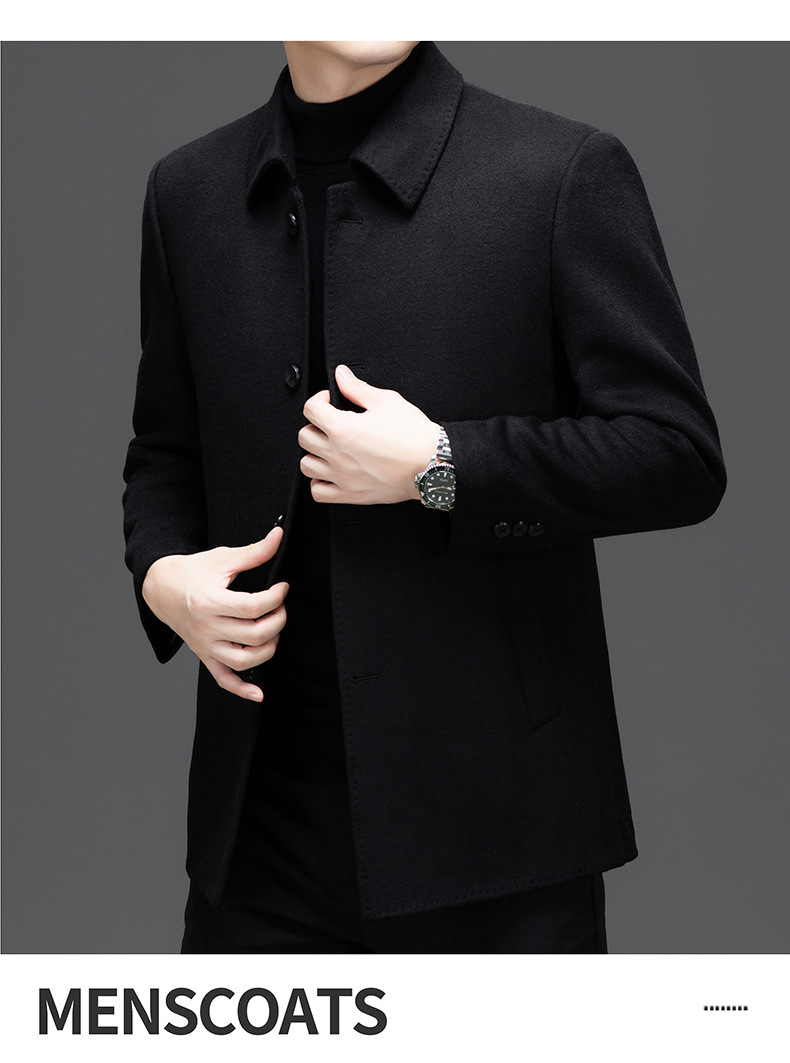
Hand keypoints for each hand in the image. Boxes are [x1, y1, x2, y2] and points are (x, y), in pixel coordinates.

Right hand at [141, 526, 287, 701]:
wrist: (161, 588)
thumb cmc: (193, 572)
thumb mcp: (222, 558)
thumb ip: (254, 551)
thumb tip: (280, 535)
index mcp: (210, 601)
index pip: (253, 607)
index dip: (275, 598)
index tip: (283, 588)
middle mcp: (207, 627)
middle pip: (254, 635)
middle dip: (278, 621)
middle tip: (281, 607)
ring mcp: (205, 645)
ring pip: (244, 660)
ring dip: (269, 649)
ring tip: (274, 631)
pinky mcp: (204, 655)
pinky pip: (223, 679)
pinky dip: (241, 689)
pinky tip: (258, 693)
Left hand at [298, 364, 439, 504]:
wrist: (432, 464)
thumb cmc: (413, 436)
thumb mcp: (387, 401)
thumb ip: (357, 388)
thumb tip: (342, 375)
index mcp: (342, 428)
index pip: (310, 409)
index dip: (319, 400)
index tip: (330, 401)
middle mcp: (337, 454)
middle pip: (304, 436)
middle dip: (315, 426)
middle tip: (330, 424)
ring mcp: (342, 476)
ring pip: (306, 465)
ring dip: (314, 454)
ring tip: (330, 448)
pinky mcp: (351, 494)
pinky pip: (318, 492)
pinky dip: (319, 482)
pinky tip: (331, 473)